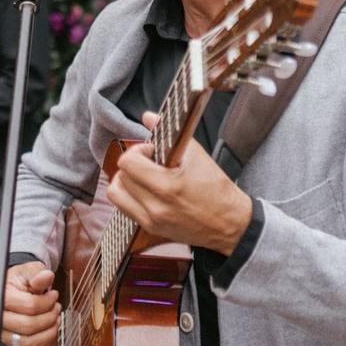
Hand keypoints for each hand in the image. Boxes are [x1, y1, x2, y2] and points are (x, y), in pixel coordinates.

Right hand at [0, 261, 59, 345]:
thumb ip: (37, 274)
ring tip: (54, 317)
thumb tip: (46, 276)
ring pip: (29, 342)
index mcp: (1, 297)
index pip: (28, 306)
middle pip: (29, 326)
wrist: (17, 288)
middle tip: (56, 306)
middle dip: (49, 316)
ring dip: (49, 330)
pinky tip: (50, 326)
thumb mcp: (30, 271)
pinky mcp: (13, 343)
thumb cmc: (22, 280)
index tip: (53, 295)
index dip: (46, 302)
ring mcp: (4, 333)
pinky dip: (46, 339)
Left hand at [107, 112, 252, 254]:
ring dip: (125, 181)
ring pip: (116, 194)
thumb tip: (148, 117)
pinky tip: (145, 190)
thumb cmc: (217, 191)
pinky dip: (129, 196)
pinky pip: (124, 208)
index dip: (138, 151)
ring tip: (143, 176)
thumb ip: (169, 134)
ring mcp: (151, 221)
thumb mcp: (198, 156)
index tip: (151, 151)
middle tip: (150, 162)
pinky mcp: (150, 229)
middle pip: (121, 176)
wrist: (230, 225)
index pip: (128, 163)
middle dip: (133, 164)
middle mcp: (156, 206)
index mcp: (167, 187)